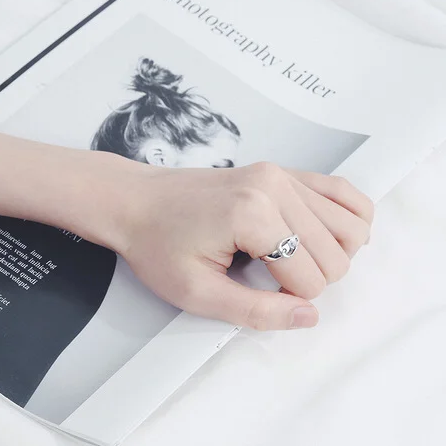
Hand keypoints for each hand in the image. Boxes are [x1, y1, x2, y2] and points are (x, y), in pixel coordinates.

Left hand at [114, 161, 373, 330]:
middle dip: (314, 279)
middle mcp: (276, 187)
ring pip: (350, 224)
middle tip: (275, 280)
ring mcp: (282, 174)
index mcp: (253, 216)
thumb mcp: (198, 292)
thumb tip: (309, 316)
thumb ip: (257, 311)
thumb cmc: (158, 244)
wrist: (136, 201)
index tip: (260, 292)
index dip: (291, 299)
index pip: (312, 278)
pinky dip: (348, 218)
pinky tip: (327, 234)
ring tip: (296, 261)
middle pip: (337, 252)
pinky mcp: (282, 171)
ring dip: (334, 254)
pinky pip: (341, 191)